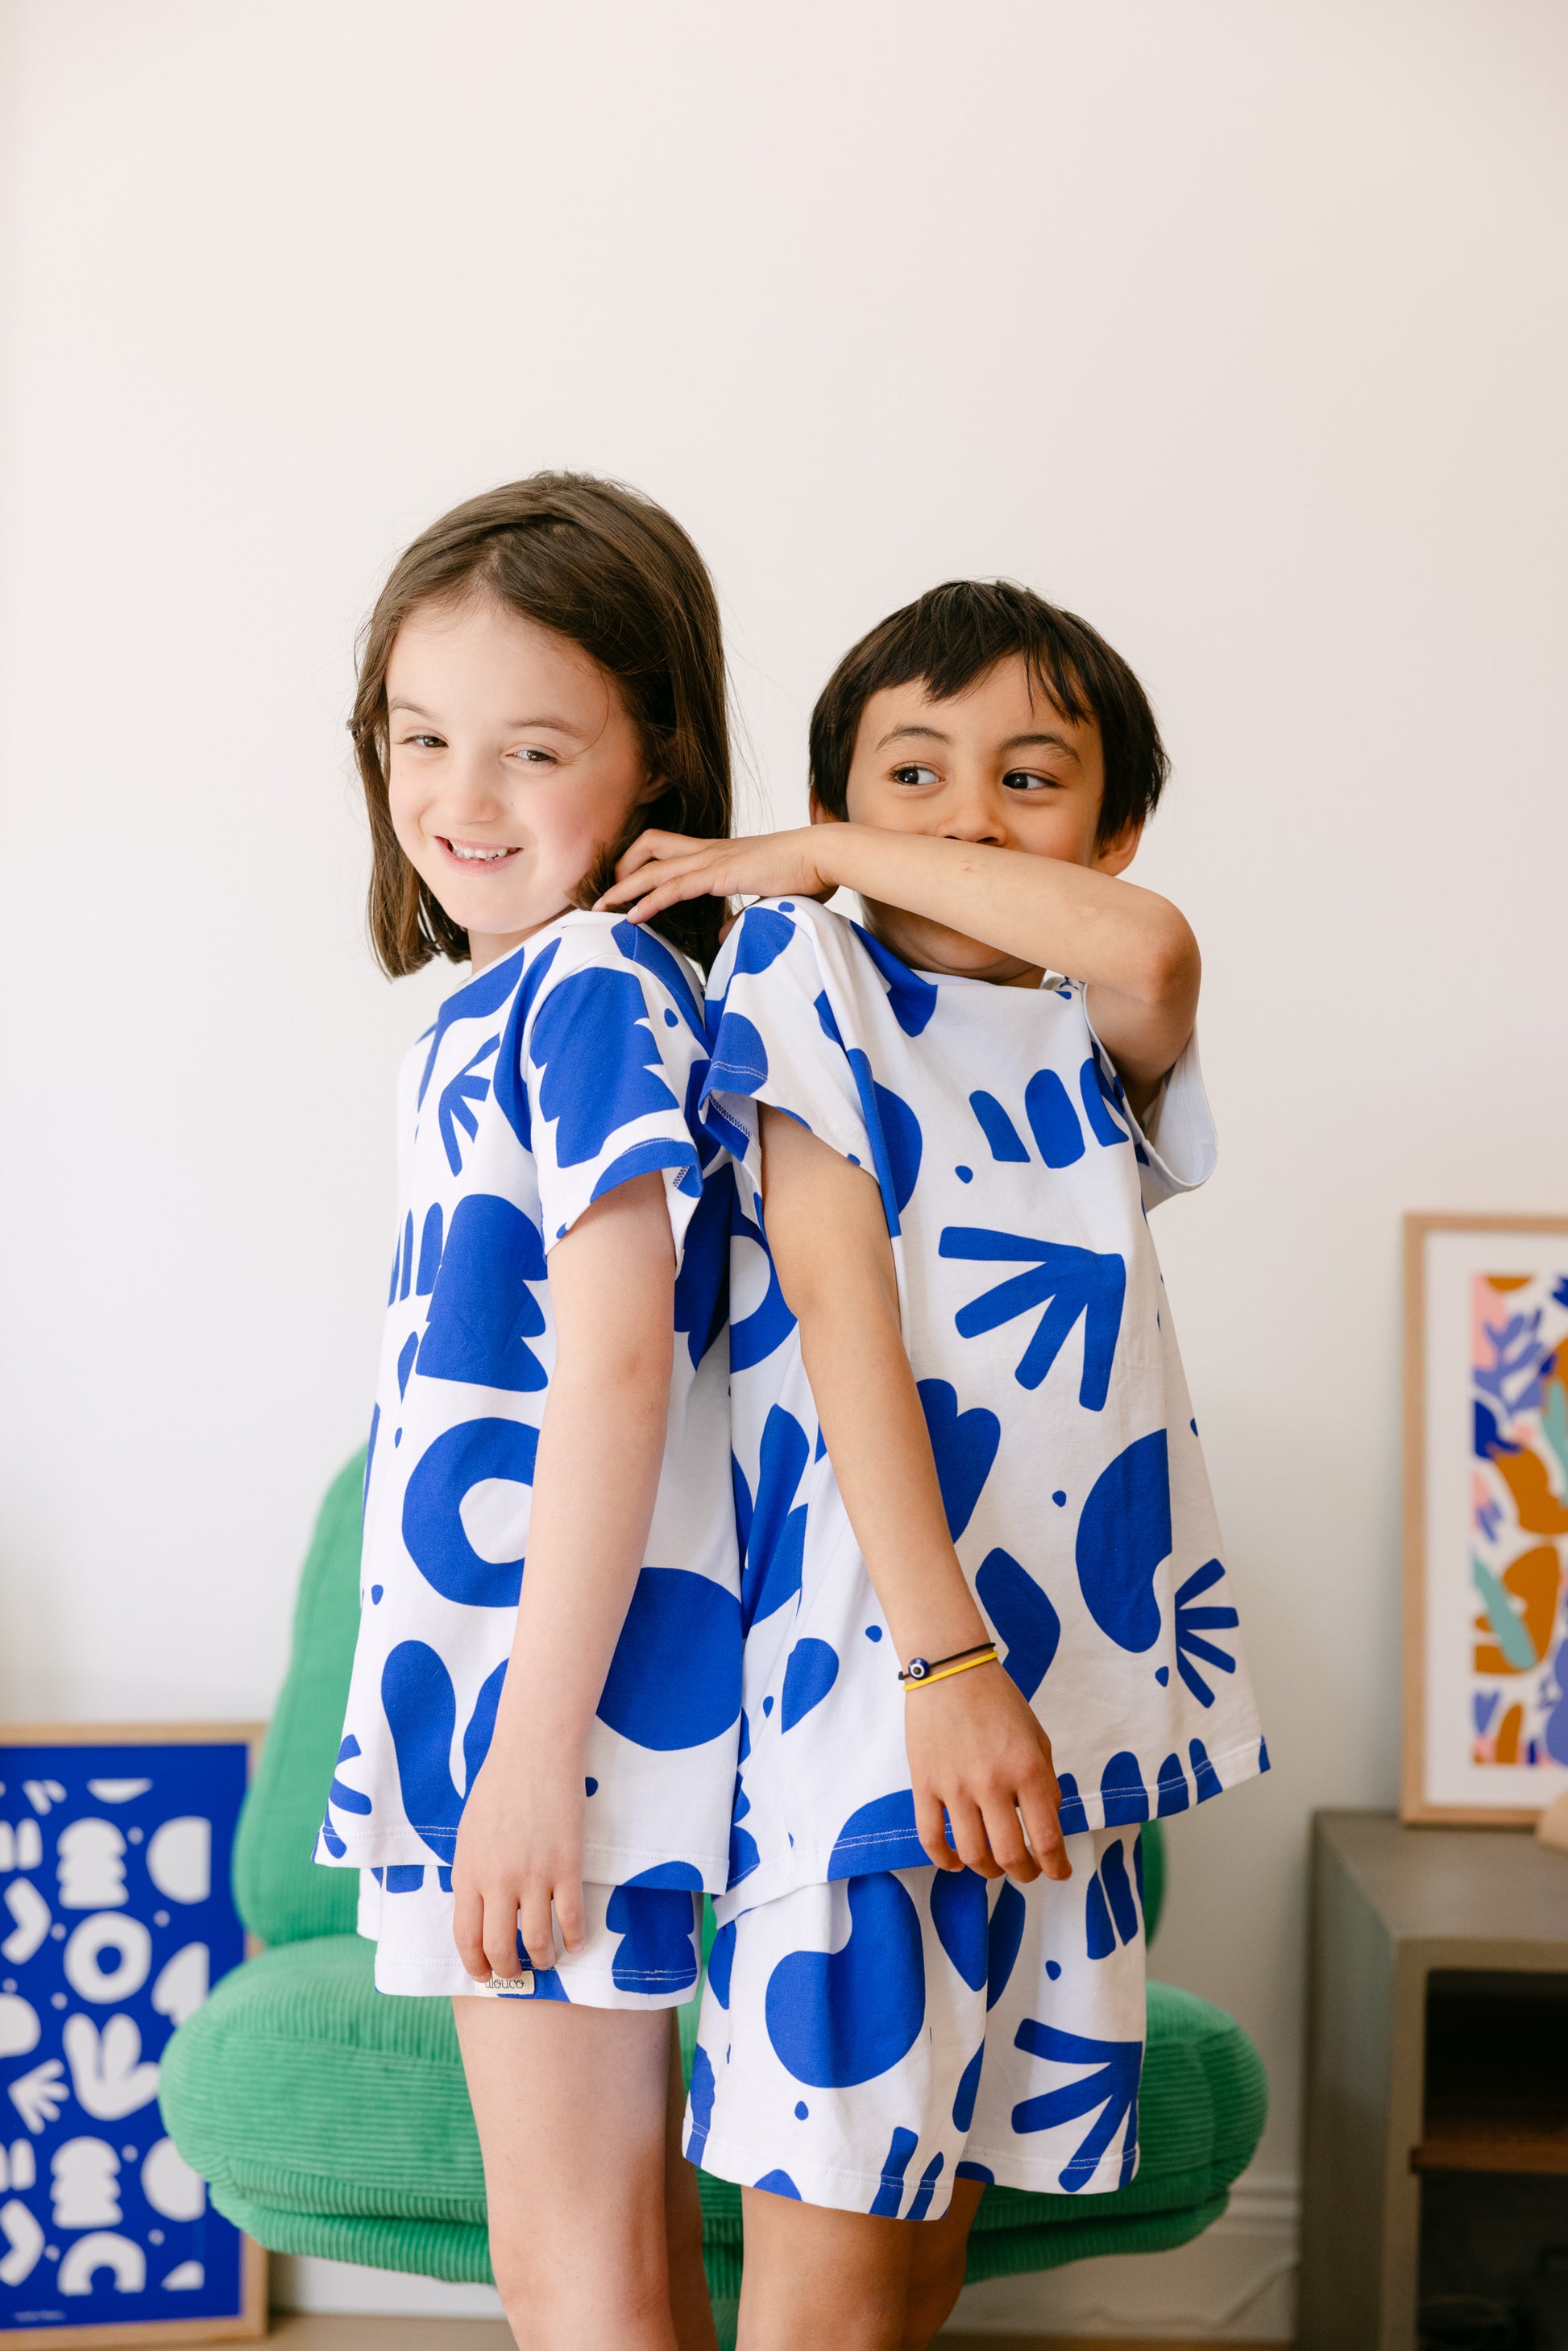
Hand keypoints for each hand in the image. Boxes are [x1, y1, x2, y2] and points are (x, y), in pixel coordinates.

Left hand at [450, 1734, 586, 1980]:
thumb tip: (477, 1911)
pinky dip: (576, 1938)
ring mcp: (534, 1874)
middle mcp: (498, 1880)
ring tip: (548, 1960)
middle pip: (500, 1947)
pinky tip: (576, 1943)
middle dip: (508, 1970)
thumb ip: (470, 1874)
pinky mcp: (567, 1865)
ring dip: (544, 1959)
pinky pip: (572, 1917)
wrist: (534, 1751)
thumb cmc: (498, 1786)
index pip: (466, 1937)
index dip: (475, 1965)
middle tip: (517, 1973)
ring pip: (537, 1940)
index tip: (485, 1975)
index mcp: (468, 1872)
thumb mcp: (468, 1833)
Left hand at [594, 826, 840, 928]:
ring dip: (623, 888)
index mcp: (718, 853)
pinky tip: (632, 916)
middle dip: (621, 870)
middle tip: (604, 897)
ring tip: (600, 907)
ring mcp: (713, 859)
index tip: (624, 888)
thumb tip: (725, 933)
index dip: (641, 865)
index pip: (667, 850)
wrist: (825, 856)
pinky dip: (649, 901)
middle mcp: (709, 851)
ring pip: (653, 868)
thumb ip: (743, 914)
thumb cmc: (806, 873)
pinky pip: (674, 886)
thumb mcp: (768, 898)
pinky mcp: (720, 873)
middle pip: (649, 848)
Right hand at [904, 1662, 1070, 1883]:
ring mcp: (955, 1787)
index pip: (1047, 1839)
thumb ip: (1045, 1783)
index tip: (1058, 1872)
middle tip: (1027, 1871)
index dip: (1056, 1866)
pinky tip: (956, 1862)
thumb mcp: (1038, 1738)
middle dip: (1024, 1873)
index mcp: (1028, 1771)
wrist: (951, 1670)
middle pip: (1009, 1856)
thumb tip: (1046, 1824)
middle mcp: (993, 1784)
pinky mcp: (924, 1785)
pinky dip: (944, 1859)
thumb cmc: (999, 1702)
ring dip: (988, 1870)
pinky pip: (930, 1837)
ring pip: (972, 1854)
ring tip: (994, 1865)